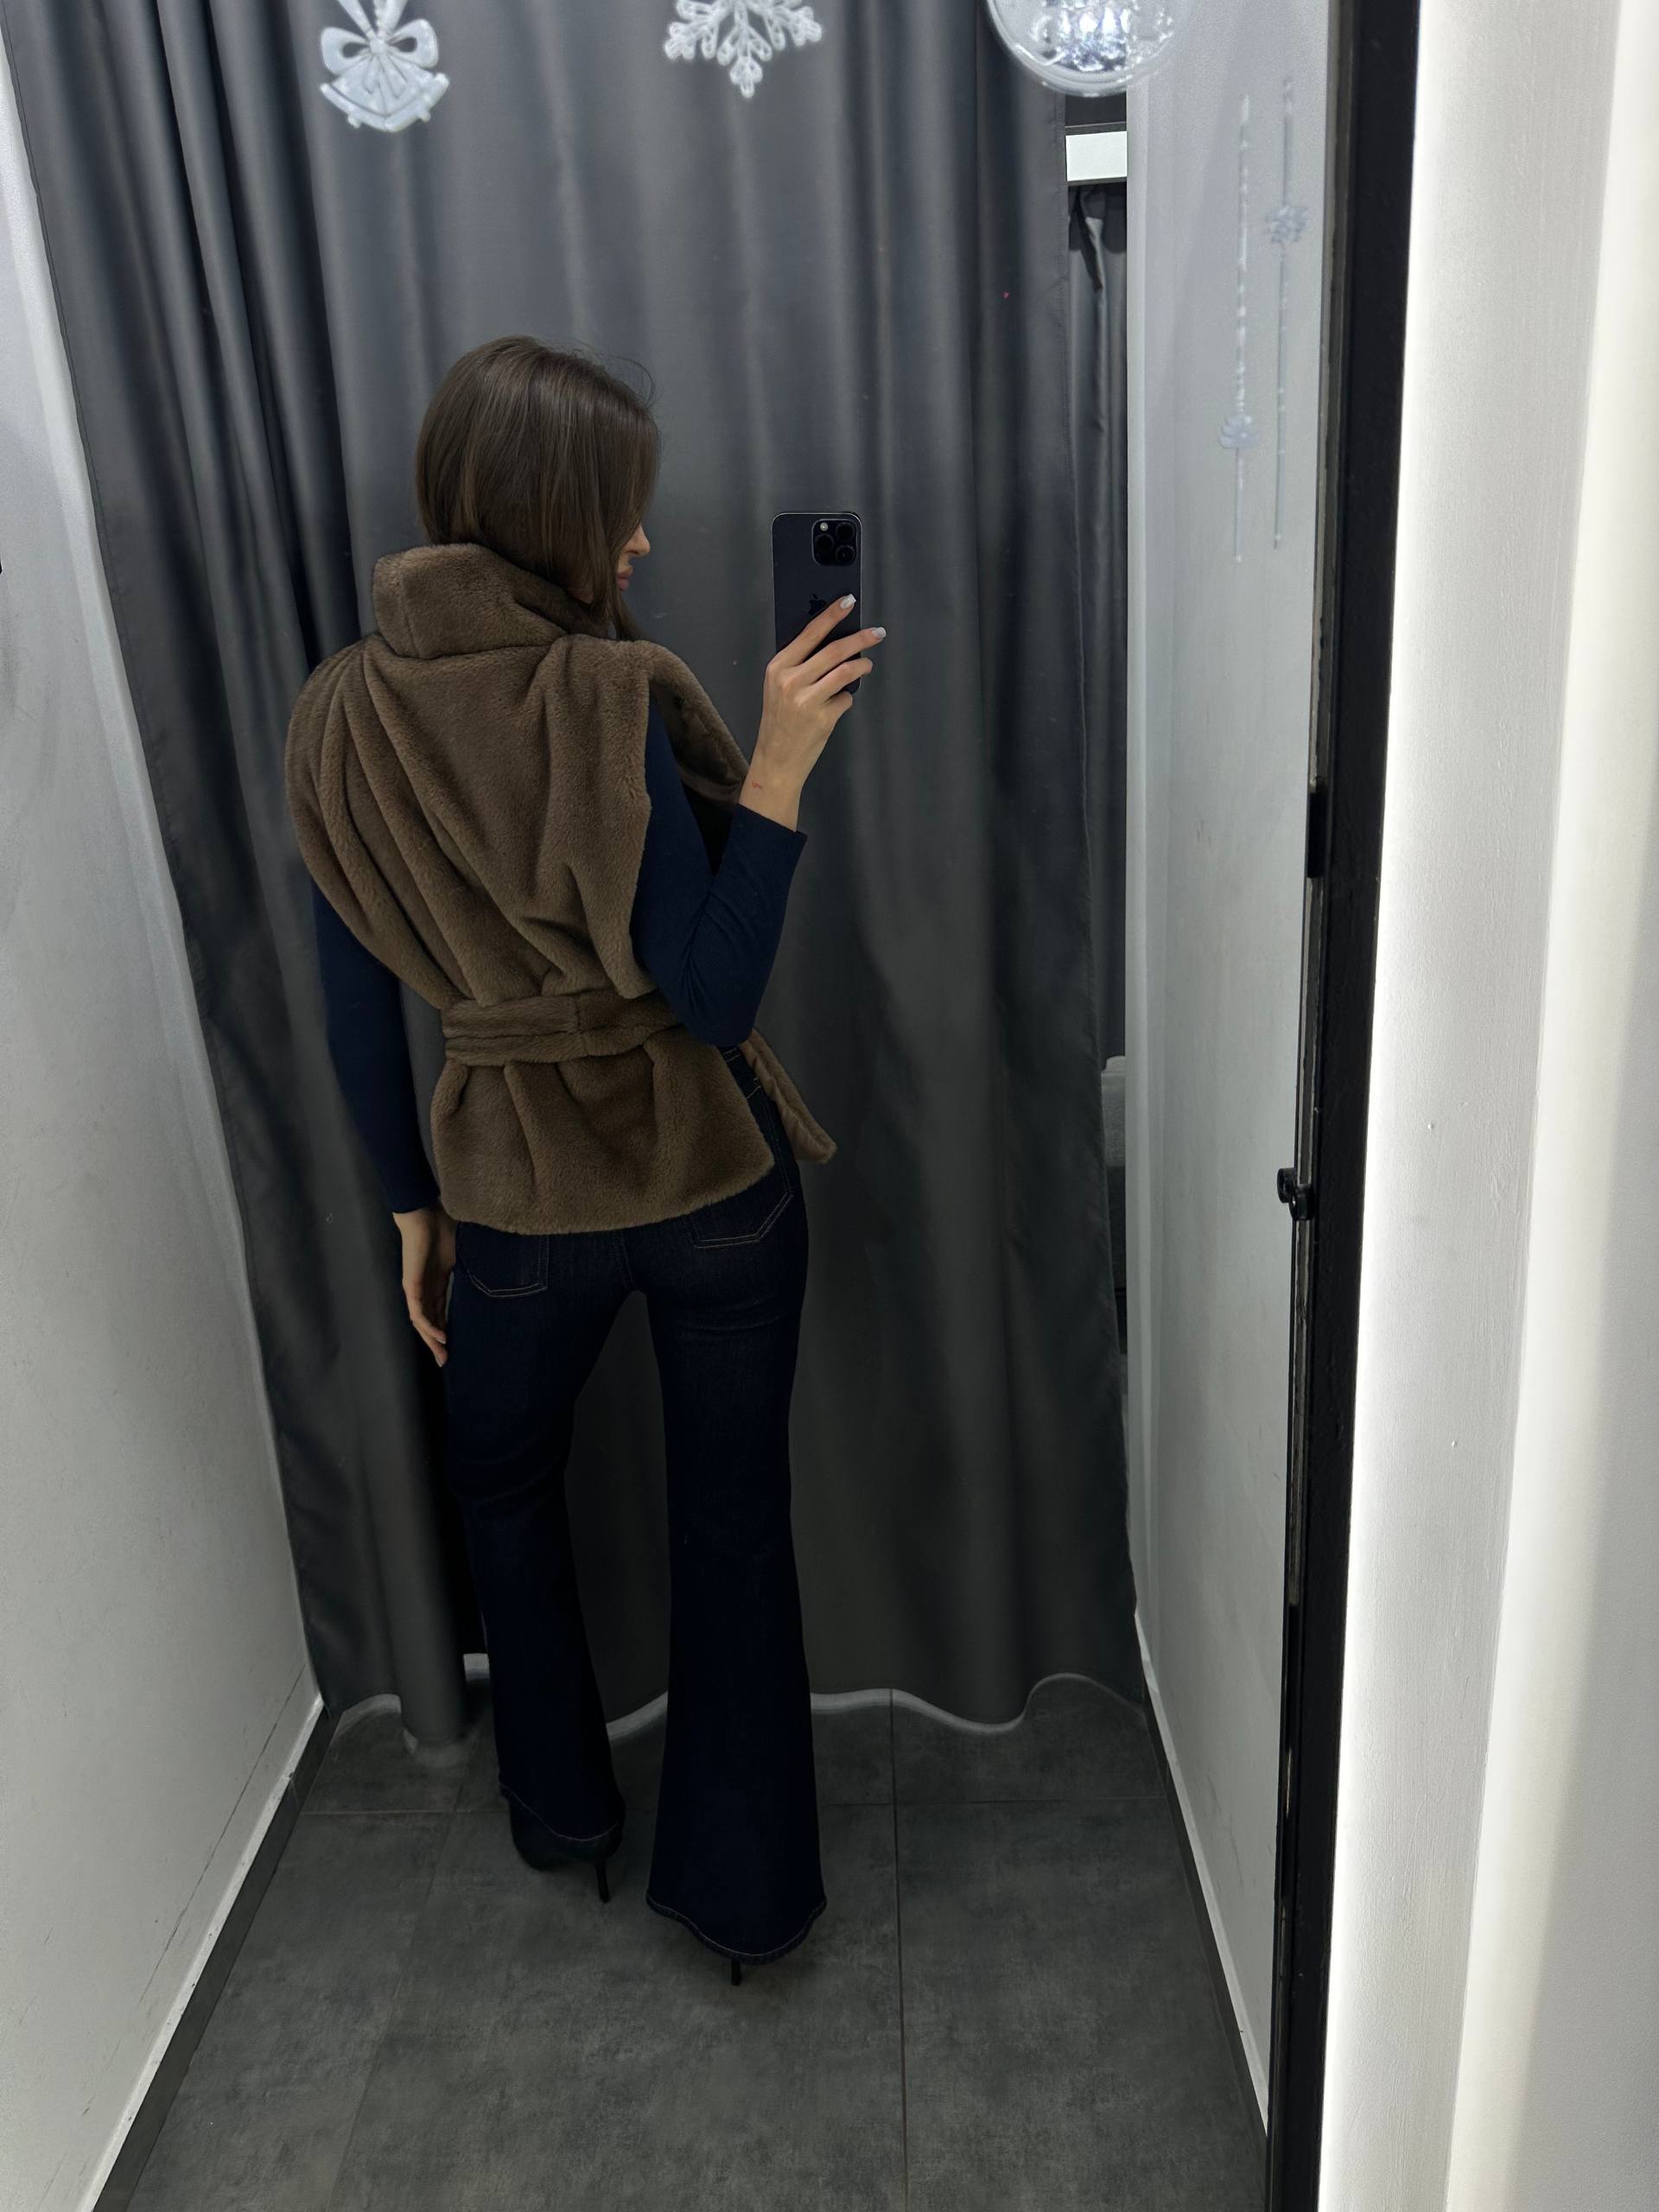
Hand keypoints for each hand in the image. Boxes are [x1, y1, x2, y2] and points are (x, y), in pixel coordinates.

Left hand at [393, 1203, 455, 1365]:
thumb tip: (489, 1276)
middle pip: (429, 1323)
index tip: (455, 1345)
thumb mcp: (459, 1258)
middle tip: (446, 1360)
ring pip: (422, 1323)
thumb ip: (467, 1271)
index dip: (444, 1330)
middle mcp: (423, 1290)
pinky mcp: (411, 1286)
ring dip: (432, 1340)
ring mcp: (415, 1289)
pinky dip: (429, 1326)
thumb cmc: (443, 1231)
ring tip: (443, 1354)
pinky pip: (419, 1313)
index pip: (438, 1314)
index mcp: (434, 1284)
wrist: (425, 1216)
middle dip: (437, 1343)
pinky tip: (440, 1337)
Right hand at [742, 595, 885, 830]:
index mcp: (778, 667)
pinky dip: (847, 699)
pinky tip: (838, 705)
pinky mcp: (823, 718)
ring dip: (862, 666)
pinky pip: (845, 699)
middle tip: (878, 632)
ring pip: (846, 671)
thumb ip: (800, 666)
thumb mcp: (778, 687)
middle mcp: (791, 680)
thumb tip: (834, 645)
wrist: (776, 760)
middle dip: (860, 638)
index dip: (832, 615)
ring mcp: (807, 700)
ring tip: (868, 665)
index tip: (849, 601)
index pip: (810, 633)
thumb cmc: (779, 721)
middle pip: (834, 650)